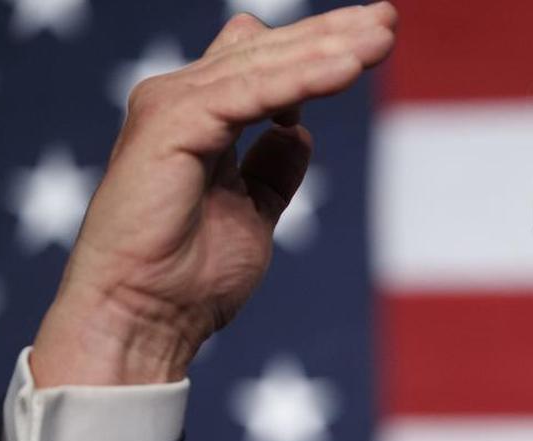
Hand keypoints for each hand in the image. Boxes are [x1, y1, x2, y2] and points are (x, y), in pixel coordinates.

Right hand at [30, 3, 396, 387]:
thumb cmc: (190, 278)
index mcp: (201, 119)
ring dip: (327, 48)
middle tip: (388, 18)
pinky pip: (250, 95)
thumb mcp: (253, 210)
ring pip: (264, 66)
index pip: (265, 63)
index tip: (374, 38)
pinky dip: (301, 80)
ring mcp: (172, 108)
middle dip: (333, 34)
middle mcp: (182, 102)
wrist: (144, 319)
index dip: (318, 46)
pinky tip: (348, 68)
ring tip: (382, 36)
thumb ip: (272, 168)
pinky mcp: (171, 125)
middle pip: (268, 53)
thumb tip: (297, 133)